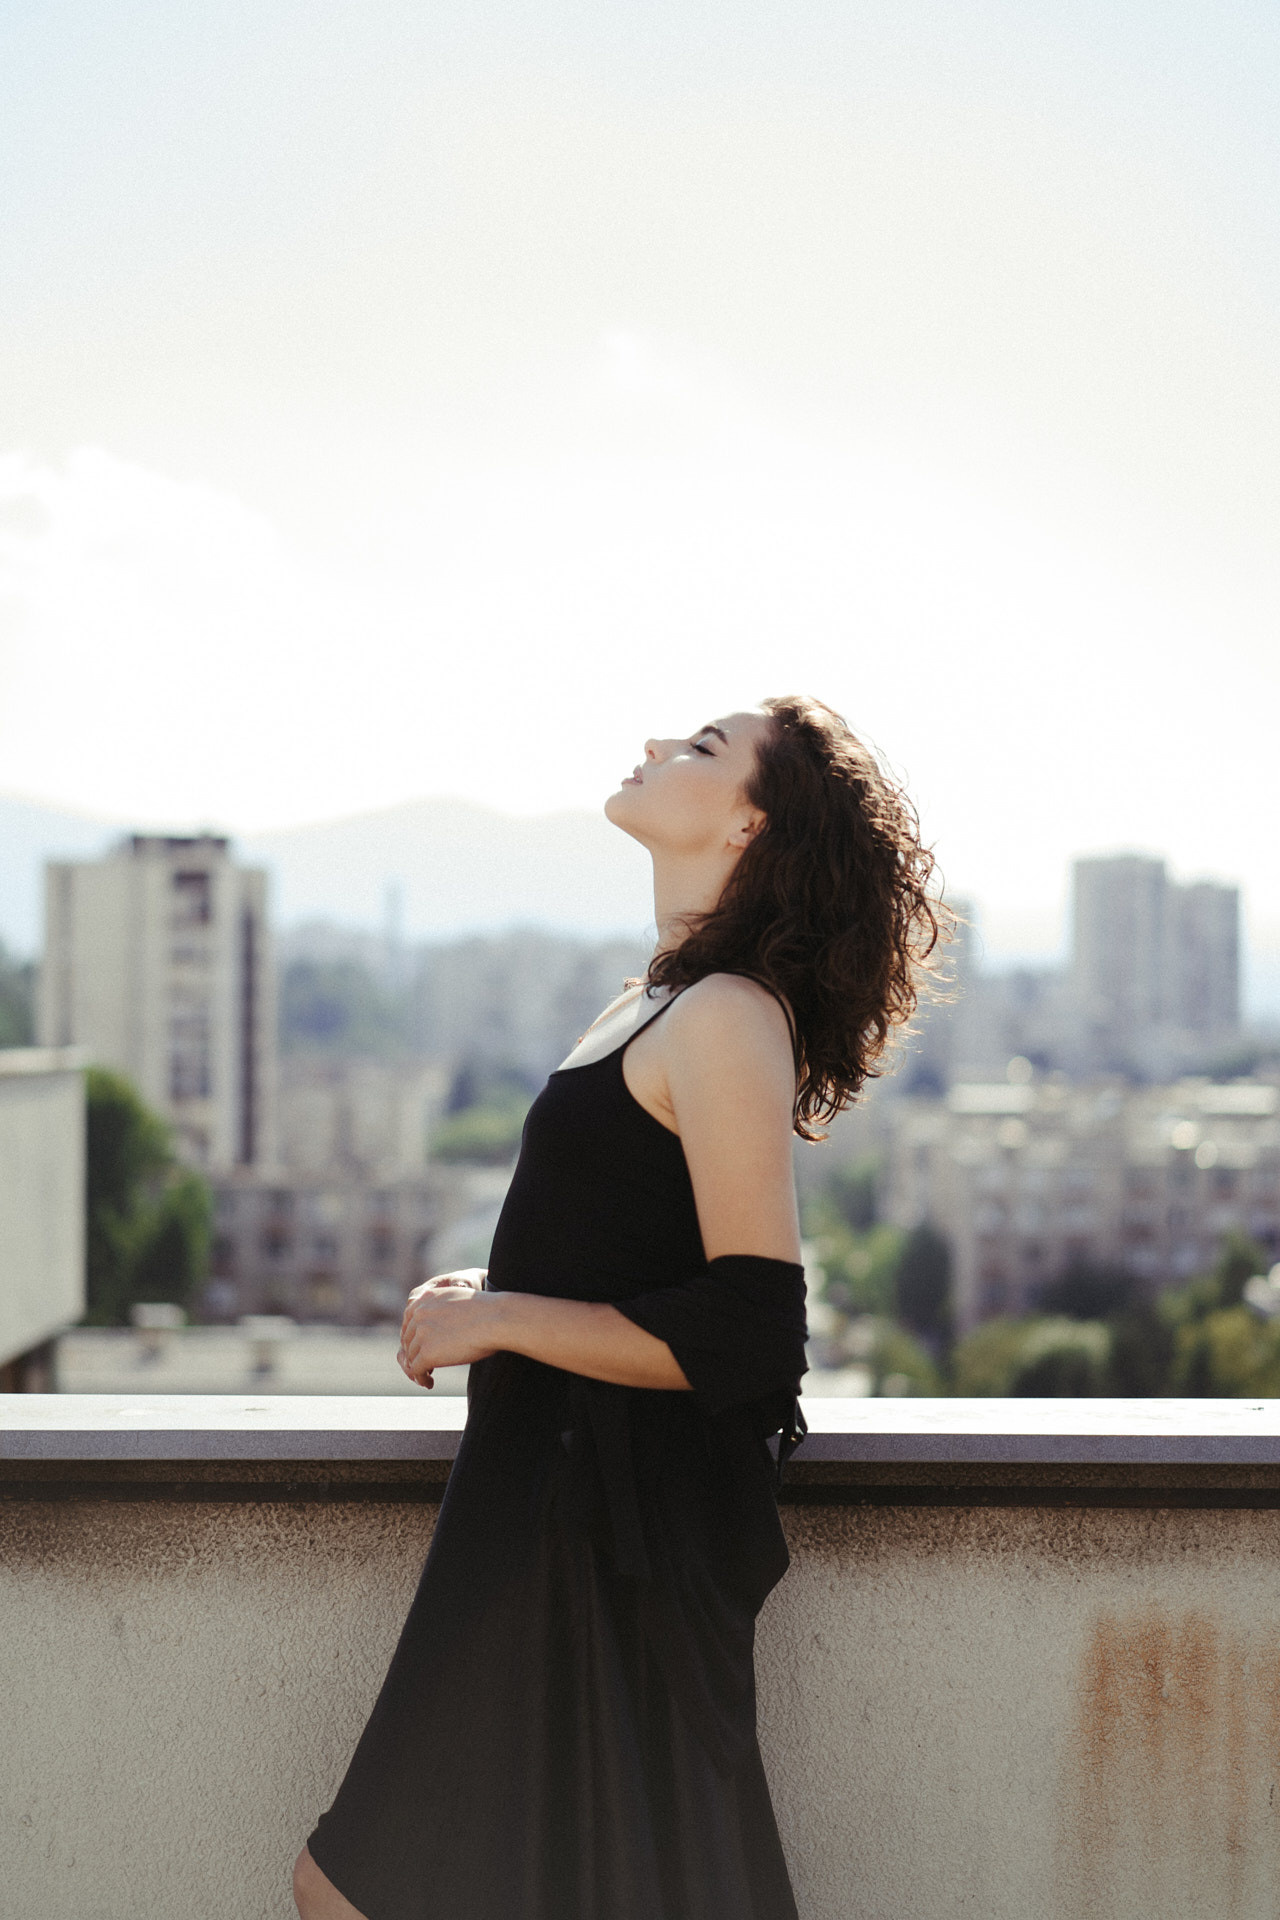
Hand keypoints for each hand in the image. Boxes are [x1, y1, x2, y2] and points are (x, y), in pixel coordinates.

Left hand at [397, 1269, 492, 1388]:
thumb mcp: (458, 1300)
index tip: (422, 1349)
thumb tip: (440, 1325)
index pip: (409, 1321)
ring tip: (428, 1376)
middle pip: (408, 1340)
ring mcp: (422, 1333)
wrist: (497, 1318)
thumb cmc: (487, 1311)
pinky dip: (421, 1378)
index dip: (414, 1338)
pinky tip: (430, 1383)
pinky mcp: (427, 1353)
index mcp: (426, 1297)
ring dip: (418, 1368)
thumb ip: (442, 1309)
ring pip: (411, 1356)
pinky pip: (416, 1370)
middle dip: (415, 1354)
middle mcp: (420, 1313)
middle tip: (424, 1366)